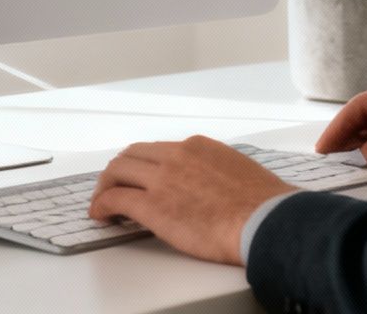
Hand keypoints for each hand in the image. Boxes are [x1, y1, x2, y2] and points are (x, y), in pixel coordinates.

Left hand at [89, 135, 293, 264]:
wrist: (265, 220)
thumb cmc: (262, 205)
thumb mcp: (237, 171)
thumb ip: (215, 172)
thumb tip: (212, 188)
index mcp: (197, 147)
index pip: (158, 150)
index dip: (144, 165)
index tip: (141, 177)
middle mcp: (176, 156)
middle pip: (131, 155)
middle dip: (118, 171)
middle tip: (113, 187)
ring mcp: (162, 179)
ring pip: (117, 171)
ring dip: (105, 186)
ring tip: (102, 203)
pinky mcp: (152, 206)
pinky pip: (114, 199)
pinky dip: (101, 205)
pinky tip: (101, 215)